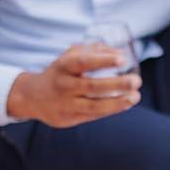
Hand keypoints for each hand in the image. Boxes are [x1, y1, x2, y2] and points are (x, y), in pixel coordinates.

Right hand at [7, 45, 141, 127]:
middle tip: (137, 80)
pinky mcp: (69, 118)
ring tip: (135, 96)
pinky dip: (111, 110)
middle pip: (92, 86)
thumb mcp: (69, 57)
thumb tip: (120, 52)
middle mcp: (64, 85)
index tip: (122, 58)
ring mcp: (66, 103)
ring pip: (95, 105)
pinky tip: (125, 104)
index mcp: (63, 66)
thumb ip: (94, 51)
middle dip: (117, 84)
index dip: (103, 60)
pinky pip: (93, 115)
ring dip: (118, 102)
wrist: (33, 97)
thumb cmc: (60, 73)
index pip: (83, 62)